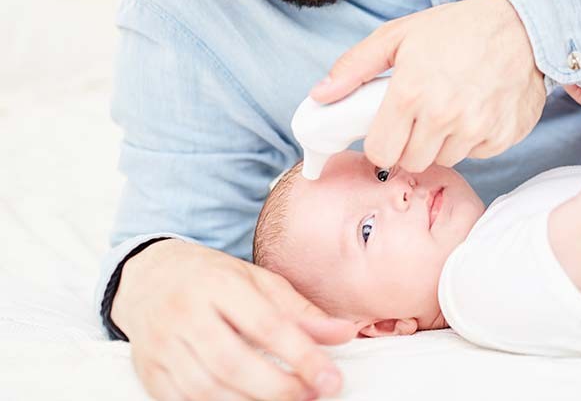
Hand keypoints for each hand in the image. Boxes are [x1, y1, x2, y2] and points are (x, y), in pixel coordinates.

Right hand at [112, 240, 358, 400]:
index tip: (331, 378)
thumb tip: (344, 333)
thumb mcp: (258, 281)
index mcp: (219, 284)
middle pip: (233, 362)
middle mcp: (186, 314)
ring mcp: (162, 345)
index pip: (266, 325)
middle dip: (279, 387)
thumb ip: (300, 311)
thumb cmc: (214, 279)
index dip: (302, 356)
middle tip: (313, 394)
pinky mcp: (149, 372)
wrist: (150, 278)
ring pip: (207, 388)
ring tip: (288, 400)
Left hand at [310, 0, 545, 170]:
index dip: (381, 142)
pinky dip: (473, 140)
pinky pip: (476, 155)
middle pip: (411, 161)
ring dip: (442, 143)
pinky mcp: (503, 136)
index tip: (388, 130)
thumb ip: (355, 67)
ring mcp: (476, 129)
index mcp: (410, 92)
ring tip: (450, 110)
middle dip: (410, 144)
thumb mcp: (398, 36)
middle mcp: (443, 116)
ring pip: (444, 160)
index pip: (380, 151)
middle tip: (420, 117)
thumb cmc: (456, 28)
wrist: (521, 25)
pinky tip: (476, 111)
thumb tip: (320, 96)